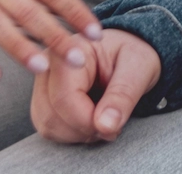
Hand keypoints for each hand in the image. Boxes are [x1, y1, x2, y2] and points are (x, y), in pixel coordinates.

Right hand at [31, 28, 162, 142]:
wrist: (129, 55)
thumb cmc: (133, 55)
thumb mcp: (138, 68)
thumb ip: (123, 96)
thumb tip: (106, 126)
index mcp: (70, 49)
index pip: (64, 98)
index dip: (87, 121)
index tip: (112, 125)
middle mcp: (48, 64)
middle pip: (51, 115)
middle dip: (84, 129)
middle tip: (112, 123)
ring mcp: (42, 83)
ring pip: (47, 125)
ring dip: (78, 133)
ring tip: (104, 121)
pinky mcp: (44, 99)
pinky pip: (49, 128)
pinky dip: (72, 133)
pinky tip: (92, 122)